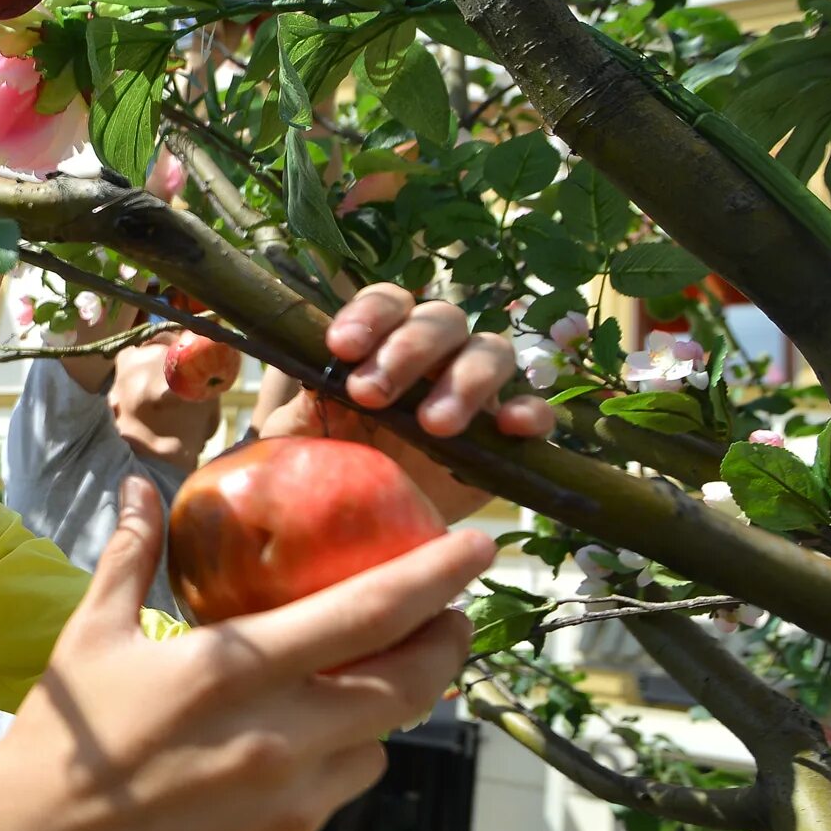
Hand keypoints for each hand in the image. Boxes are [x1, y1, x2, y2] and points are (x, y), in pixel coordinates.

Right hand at [0, 476, 491, 830]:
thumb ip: (131, 557)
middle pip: (409, 690)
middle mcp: (279, 744)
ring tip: (305, 717)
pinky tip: (246, 795)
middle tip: (445, 624)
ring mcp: (292, 816)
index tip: (479, 547)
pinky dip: (305, 796)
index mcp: (233, 671)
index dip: (437, 578)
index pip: (370, 614)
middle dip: (442, 648)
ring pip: (368, 756)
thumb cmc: (58, 739)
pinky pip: (325, 817)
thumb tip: (143, 485)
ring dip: (358, 729)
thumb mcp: (90, 636)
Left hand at [257, 284, 555, 521]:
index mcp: (381, 341)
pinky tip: (509, 427)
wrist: (354, 529)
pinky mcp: (503, 438)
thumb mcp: (296, 434)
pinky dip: (530, 411)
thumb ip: (300, 399)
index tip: (341, 348)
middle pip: (442, 321)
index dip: (369, 315)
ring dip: (464, 380)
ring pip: (491, 352)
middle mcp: (433, 356)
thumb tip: (296, 368)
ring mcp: (473, 392)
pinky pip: (534, 410)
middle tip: (372, 394)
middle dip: (408, 350)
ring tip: (433, 425)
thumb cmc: (323, 466)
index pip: (388, 302)